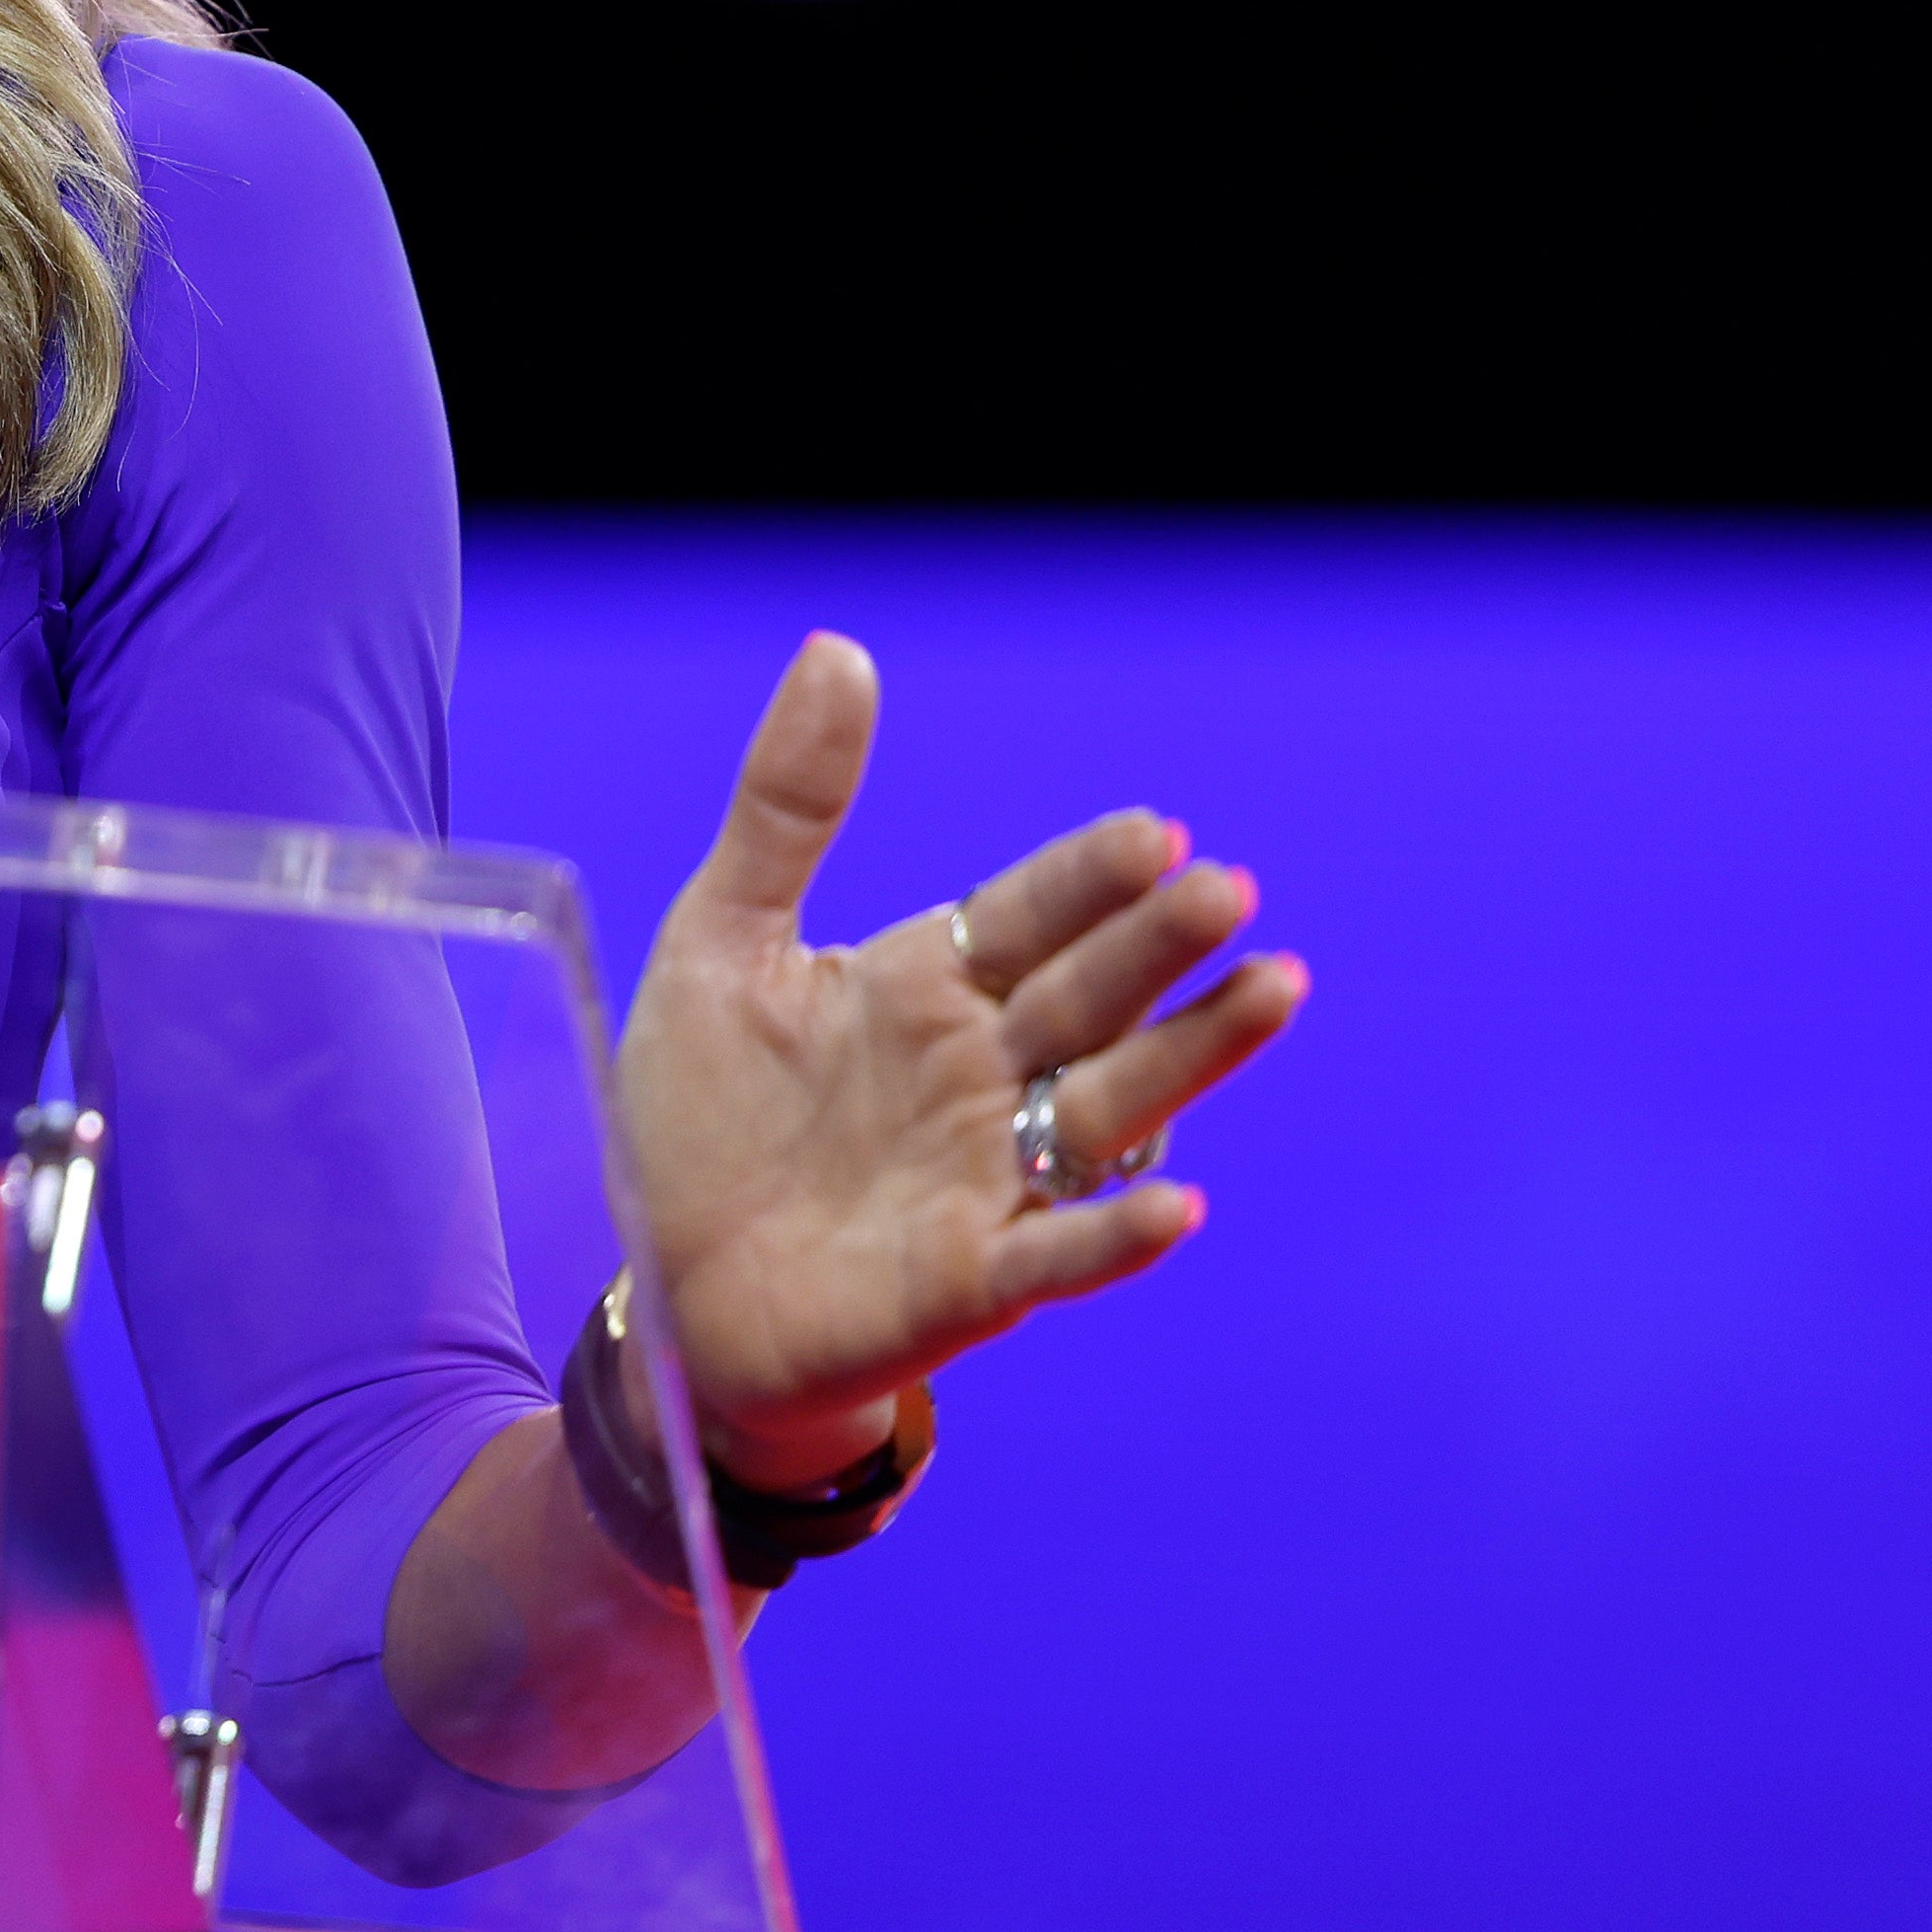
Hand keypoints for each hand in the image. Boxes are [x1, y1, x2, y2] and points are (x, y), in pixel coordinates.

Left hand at [616, 630, 1305, 1487]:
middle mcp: (980, 1076)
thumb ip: (786, 807)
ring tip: (1272, 990)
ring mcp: (986, 1180)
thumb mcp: (722, 939)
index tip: (1157, 831)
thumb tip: (840, 648)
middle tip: (1228, 891)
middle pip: (1089, 1000)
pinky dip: (1115, 1235)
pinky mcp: (965, 1283)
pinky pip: (1055, 1258)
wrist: (659, 1280)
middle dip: (1156, 949)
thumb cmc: (701, 1112)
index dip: (1089, 880)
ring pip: (1110, 1109)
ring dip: (1191, 1056)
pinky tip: (1178, 1204)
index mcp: (927, 986)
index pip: (1028, 919)